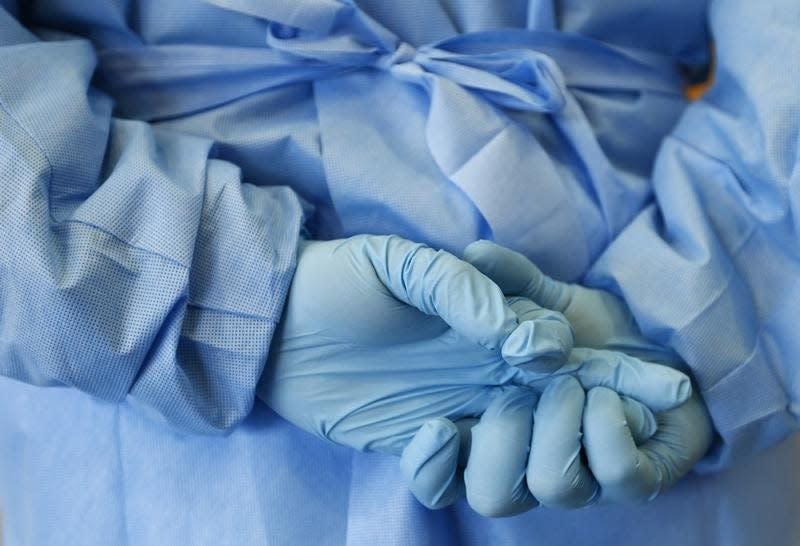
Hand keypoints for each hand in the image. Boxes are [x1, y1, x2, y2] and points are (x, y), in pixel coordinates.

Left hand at [258, 235, 574, 454]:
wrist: (279, 320)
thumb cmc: (342, 279)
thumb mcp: (401, 264)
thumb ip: (459, 288)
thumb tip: (516, 335)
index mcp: (496, 327)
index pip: (565, 353)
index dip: (569, 364)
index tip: (533, 358)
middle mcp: (487, 377)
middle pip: (557, 425)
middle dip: (553, 430)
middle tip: (506, 402)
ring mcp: (455, 415)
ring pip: (514, 471)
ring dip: (505, 458)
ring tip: (460, 422)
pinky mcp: (415, 448)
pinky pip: (450, 485)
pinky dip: (444, 472)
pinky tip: (424, 434)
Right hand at [460, 241, 712, 507]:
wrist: (662, 341)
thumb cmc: (590, 326)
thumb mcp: (543, 297)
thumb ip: (509, 279)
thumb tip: (475, 253)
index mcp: (491, 431)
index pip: (442, 476)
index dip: (430, 464)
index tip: (439, 424)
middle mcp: (534, 462)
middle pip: (493, 494)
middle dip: (504, 443)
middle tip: (517, 393)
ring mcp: (585, 473)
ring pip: (554, 487)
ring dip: (561, 430)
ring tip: (573, 386)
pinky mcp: (637, 474)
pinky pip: (618, 475)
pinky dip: (612, 433)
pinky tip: (607, 397)